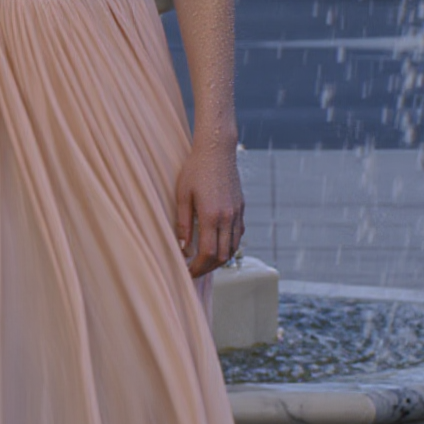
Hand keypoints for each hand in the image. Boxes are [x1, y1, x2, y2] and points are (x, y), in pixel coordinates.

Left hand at [175, 139, 244, 279]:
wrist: (217, 151)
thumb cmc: (195, 170)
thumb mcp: (182, 195)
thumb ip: (182, 222)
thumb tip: (182, 247)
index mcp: (211, 216)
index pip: (207, 253)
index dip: (198, 268)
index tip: (188, 272)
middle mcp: (227, 217)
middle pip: (222, 255)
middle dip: (208, 268)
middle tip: (195, 271)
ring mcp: (237, 213)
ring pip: (233, 247)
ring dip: (220, 259)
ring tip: (205, 261)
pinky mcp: (241, 208)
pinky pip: (238, 235)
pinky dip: (229, 245)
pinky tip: (218, 244)